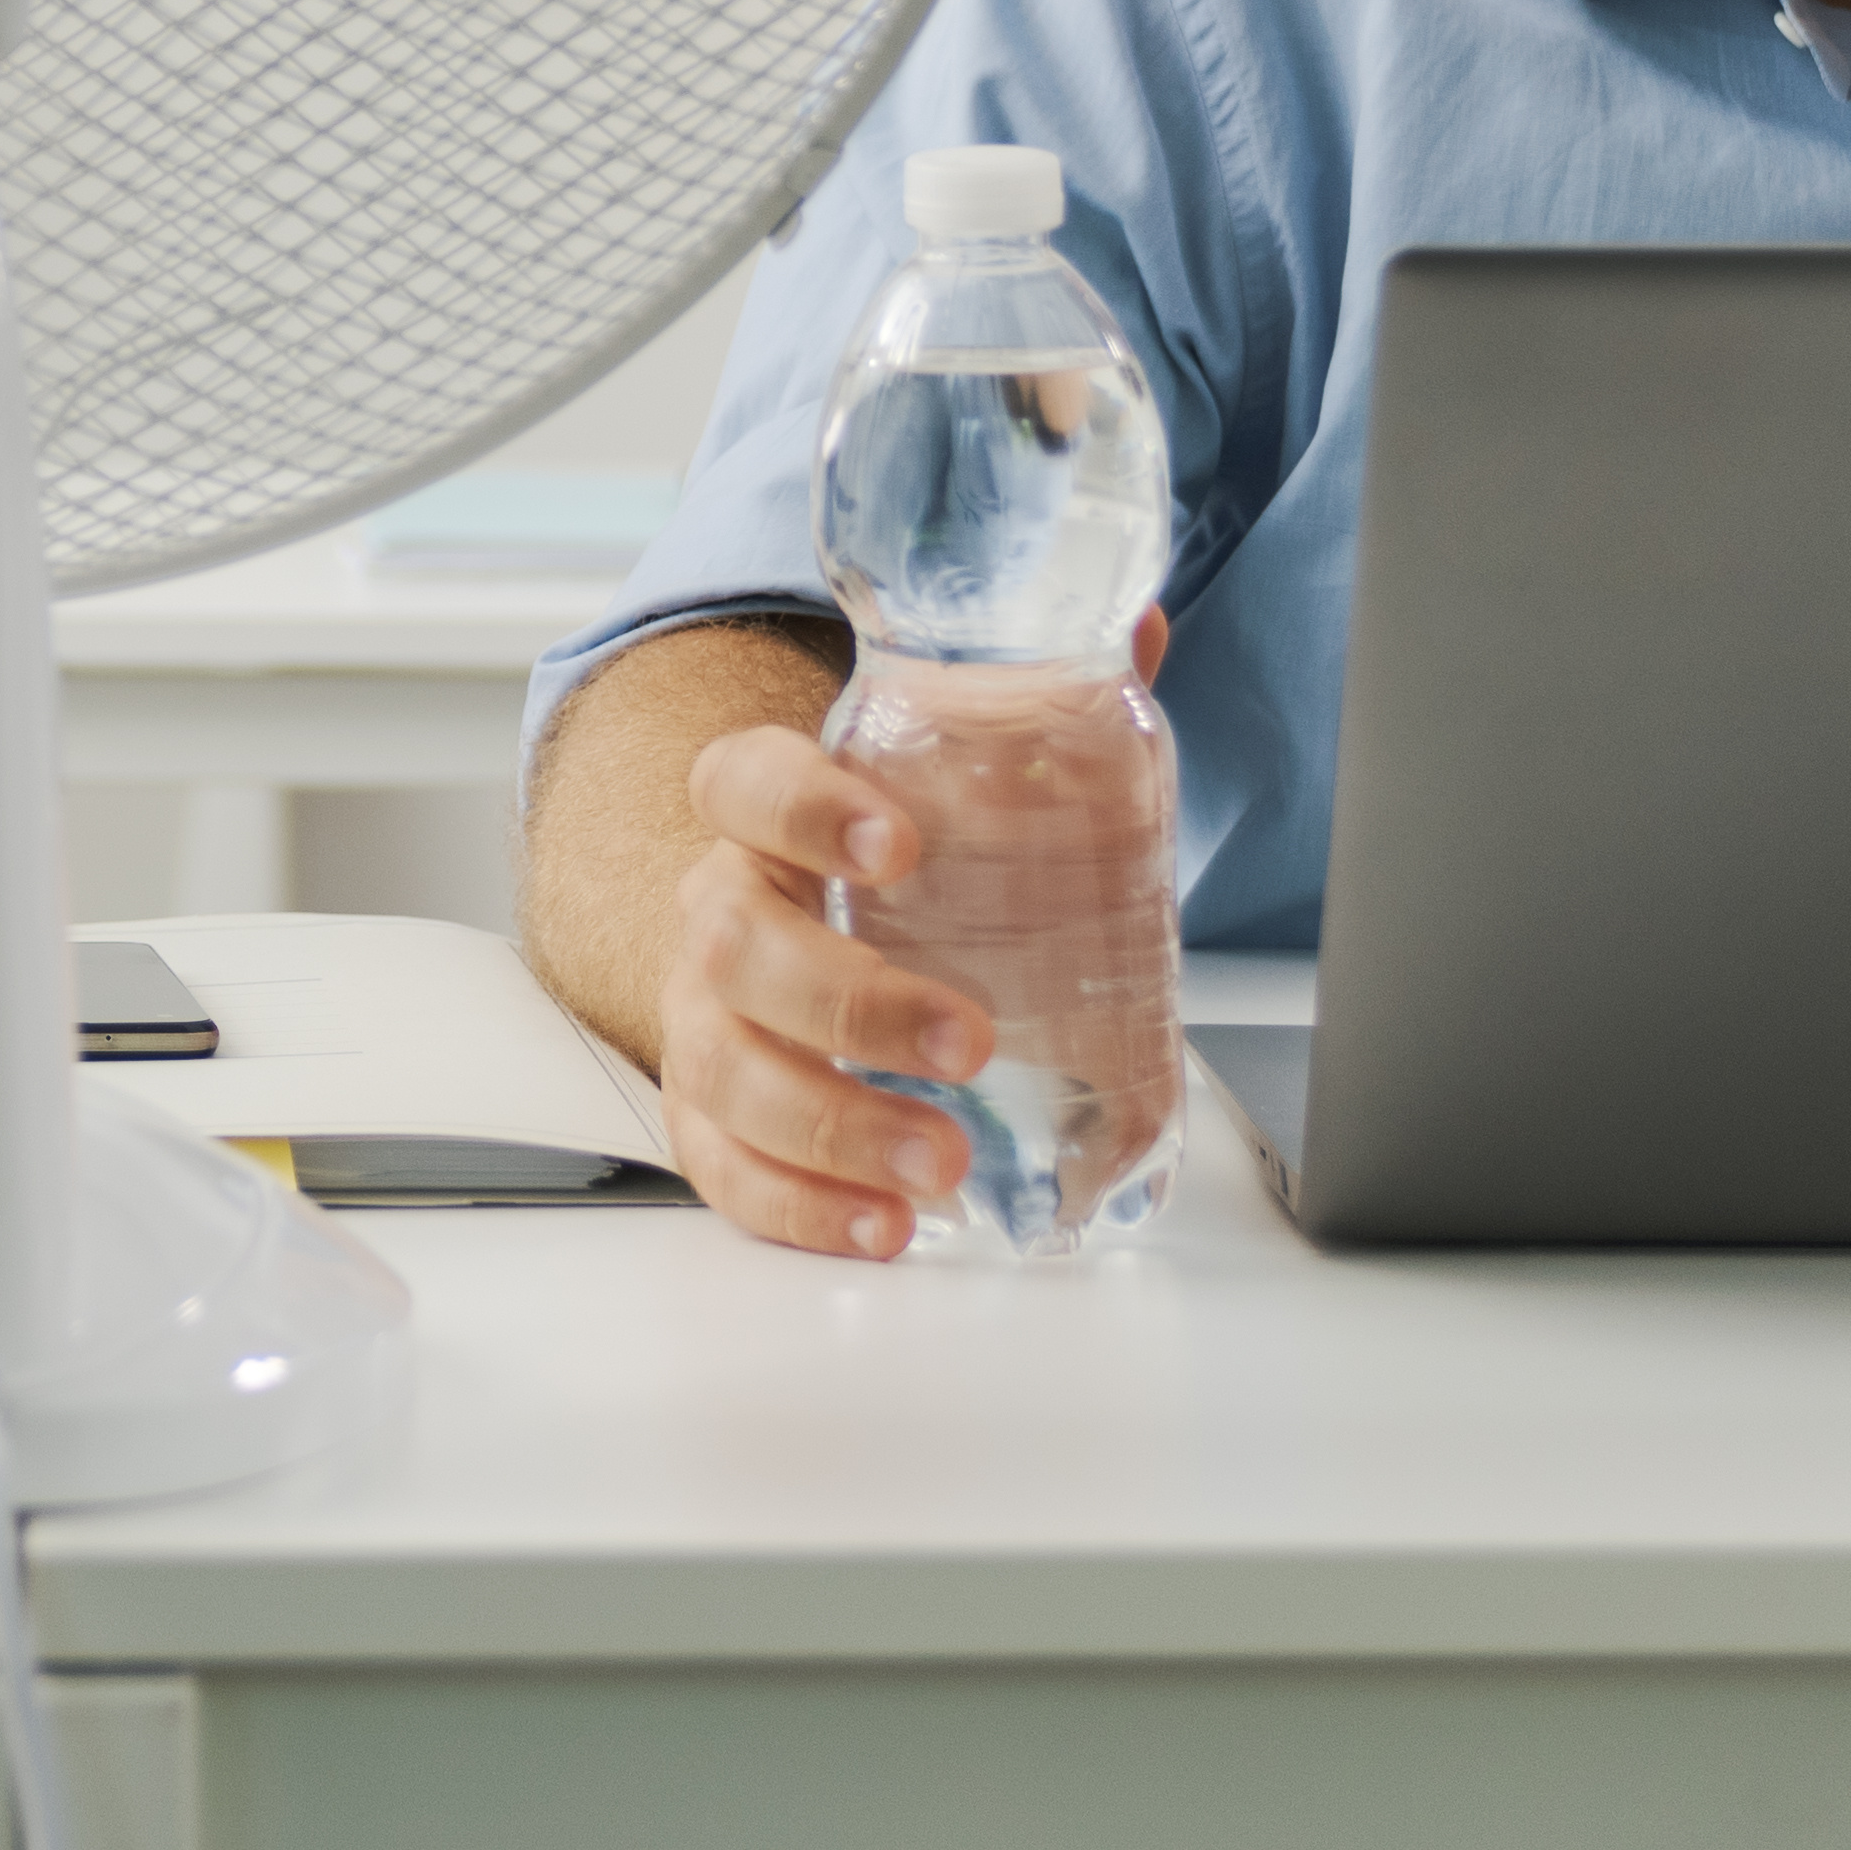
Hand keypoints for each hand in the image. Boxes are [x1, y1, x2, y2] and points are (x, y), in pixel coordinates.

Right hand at [644, 724, 1001, 1260]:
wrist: (786, 922)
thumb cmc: (880, 858)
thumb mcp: (947, 778)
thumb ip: (1037, 702)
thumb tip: (1146, 624)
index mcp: (765, 814)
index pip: (745, 783)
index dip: (806, 809)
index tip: (895, 842)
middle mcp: (720, 911)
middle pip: (737, 944)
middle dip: (853, 1001)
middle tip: (968, 1038)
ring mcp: (704, 1018)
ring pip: (723, 1068)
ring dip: (831, 1123)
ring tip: (937, 1162)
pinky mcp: (711, 1115)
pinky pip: (722, 1166)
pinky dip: (797, 1206)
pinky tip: (883, 1226)